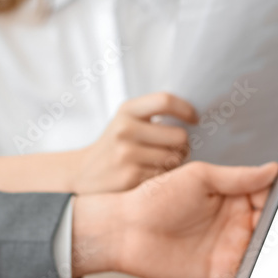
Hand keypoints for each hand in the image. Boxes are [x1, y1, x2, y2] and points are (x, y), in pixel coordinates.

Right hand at [68, 92, 197, 193]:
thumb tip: (193, 117)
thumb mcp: (126, 121)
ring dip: (176, 162)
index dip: (186, 109)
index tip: (195, 120)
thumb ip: (153, 115)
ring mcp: (126, 154)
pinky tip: (153, 175)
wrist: (83, 173)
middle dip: (184, 144)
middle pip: (179, 135)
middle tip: (177, 149)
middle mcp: (125, 129)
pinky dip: (164, 177)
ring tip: (163, 162)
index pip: (165, 101)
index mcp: (127, 110)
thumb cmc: (115, 145)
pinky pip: (165, 176)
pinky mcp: (130, 177)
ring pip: (175, 158)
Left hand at [72, 161, 277, 277]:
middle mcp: (231, 220)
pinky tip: (269, 263)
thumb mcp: (199, 177)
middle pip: (269, 222)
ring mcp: (227, 246)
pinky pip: (248, 271)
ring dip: (276, 246)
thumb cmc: (154, 198)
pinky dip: (261, 269)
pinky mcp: (219, 270)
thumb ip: (237, 177)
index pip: (266, 194)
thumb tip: (272, 169)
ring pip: (263, 248)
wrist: (126, 231)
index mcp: (229, 195)